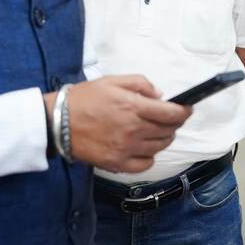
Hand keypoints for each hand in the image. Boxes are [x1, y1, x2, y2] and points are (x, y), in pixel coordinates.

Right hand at [61, 75, 191, 172]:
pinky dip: (149, 157)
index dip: (184, 111)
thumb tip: (159, 95)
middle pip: (168, 131)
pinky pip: (145, 164)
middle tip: (168, 119)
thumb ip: (140, 84)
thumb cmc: (84, 99)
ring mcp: (126, 149)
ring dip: (163, 139)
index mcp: (134, 107)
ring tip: (154, 131)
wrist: (58, 122)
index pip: (171, 114)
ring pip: (159, 147)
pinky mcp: (117, 163)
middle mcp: (133, 130)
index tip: (186, 109)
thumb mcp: (112, 81)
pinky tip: (142, 148)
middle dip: (173, 124)